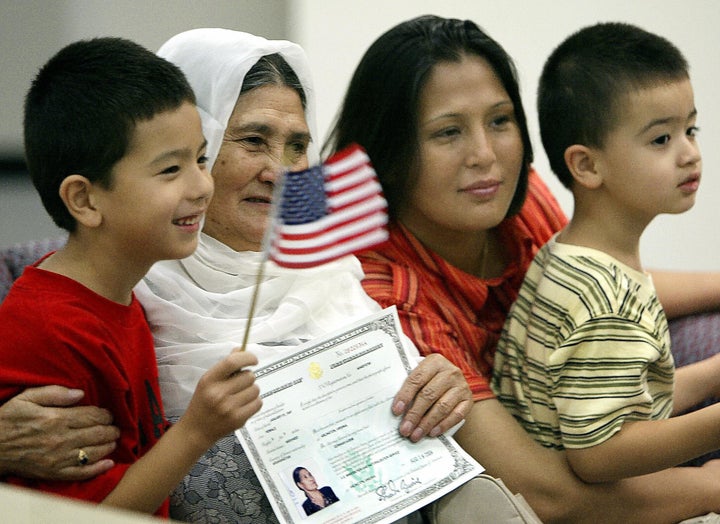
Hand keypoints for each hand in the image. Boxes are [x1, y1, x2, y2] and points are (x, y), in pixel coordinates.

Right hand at [0, 386, 118, 479]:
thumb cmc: (9, 419)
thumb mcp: (27, 398)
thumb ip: (55, 393)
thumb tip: (80, 393)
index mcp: (56, 419)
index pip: (93, 416)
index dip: (106, 415)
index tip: (109, 414)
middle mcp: (60, 439)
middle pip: (98, 433)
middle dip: (111, 430)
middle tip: (115, 427)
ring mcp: (58, 458)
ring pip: (94, 452)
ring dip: (109, 446)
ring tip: (113, 440)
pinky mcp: (53, 473)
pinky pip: (81, 473)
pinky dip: (98, 469)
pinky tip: (109, 463)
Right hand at [181, 350, 261, 446]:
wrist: (197, 430)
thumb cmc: (204, 402)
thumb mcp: (208, 381)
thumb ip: (225, 366)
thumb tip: (242, 350)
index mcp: (209, 380)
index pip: (232, 362)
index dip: (247, 357)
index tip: (253, 359)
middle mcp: (218, 393)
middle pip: (249, 375)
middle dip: (248, 377)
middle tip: (239, 384)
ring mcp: (229, 408)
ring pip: (256, 389)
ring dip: (251, 390)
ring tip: (240, 396)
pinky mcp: (238, 419)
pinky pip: (258, 403)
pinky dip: (254, 402)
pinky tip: (243, 405)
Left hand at [393, 354, 472, 441]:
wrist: (453, 382)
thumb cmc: (429, 380)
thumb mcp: (421, 376)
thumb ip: (410, 387)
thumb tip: (396, 409)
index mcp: (435, 361)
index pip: (417, 379)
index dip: (405, 396)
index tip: (396, 411)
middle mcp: (450, 371)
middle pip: (429, 395)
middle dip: (415, 414)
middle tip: (405, 429)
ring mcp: (462, 385)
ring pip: (442, 407)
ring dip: (427, 423)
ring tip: (416, 435)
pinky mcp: (468, 400)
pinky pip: (456, 415)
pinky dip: (443, 425)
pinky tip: (432, 433)